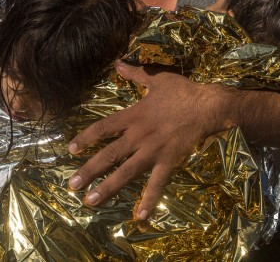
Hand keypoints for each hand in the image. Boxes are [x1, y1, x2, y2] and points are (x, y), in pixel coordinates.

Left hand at [67, 61, 226, 219]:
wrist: (209, 106)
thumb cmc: (183, 91)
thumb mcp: (156, 78)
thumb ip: (135, 73)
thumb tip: (118, 62)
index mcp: (133, 116)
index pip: (103, 128)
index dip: (85, 138)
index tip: (71, 148)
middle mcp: (138, 136)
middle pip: (108, 155)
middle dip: (89, 171)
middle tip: (71, 185)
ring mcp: (153, 151)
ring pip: (126, 172)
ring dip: (108, 188)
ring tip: (91, 201)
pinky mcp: (169, 161)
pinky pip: (157, 184)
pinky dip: (148, 200)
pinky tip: (139, 216)